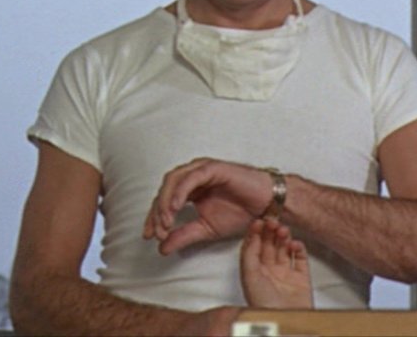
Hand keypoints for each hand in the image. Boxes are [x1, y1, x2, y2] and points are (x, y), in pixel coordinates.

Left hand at [143, 158, 272, 254]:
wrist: (266, 206)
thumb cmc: (241, 212)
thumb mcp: (206, 230)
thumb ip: (184, 236)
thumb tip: (161, 249)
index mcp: (190, 189)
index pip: (163, 200)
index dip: (154, 218)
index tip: (150, 236)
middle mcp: (193, 176)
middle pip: (164, 189)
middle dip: (157, 212)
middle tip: (158, 232)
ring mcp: (202, 169)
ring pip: (173, 181)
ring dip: (165, 202)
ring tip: (166, 222)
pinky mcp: (212, 168)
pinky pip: (191, 178)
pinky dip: (180, 192)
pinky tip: (175, 207)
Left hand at [240, 219, 312, 308]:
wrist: (283, 319)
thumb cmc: (263, 304)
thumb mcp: (249, 276)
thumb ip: (249, 254)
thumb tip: (253, 235)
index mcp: (254, 271)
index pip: (254, 246)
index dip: (256, 232)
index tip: (259, 220)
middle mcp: (269, 272)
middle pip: (269, 245)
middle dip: (271, 231)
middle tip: (273, 221)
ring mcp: (285, 274)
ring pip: (284, 249)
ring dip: (284, 237)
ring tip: (283, 230)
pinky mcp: (301, 278)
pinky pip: (300, 258)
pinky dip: (298, 248)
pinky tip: (294, 244)